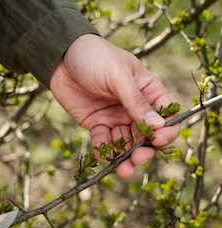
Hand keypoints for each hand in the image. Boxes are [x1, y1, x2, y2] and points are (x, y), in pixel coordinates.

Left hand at [49, 34, 178, 177]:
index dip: (165, 131)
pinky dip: (104, 152)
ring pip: (126, 143)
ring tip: (122, 171)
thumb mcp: (117, 75)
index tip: (157, 141)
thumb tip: (158, 125)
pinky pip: (104, 142)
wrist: (61, 56)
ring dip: (125, 158)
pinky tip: (102, 158)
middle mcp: (134, 107)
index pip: (165, 116)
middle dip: (144, 150)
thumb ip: (135, 101)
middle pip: (146, 136)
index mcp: (148, 91)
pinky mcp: (97, 123)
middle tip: (137, 159)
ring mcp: (116, 116)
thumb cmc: (95, 56)